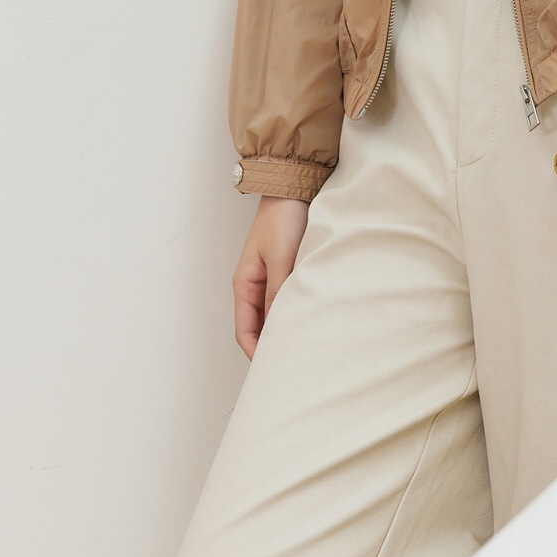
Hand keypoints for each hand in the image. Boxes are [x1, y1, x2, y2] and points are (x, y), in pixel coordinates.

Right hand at [232, 196, 308, 357]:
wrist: (293, 186)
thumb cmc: (282, 217)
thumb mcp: (281, 257)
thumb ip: (279, 291)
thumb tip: (279, 326)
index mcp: (245, 284)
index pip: (244, 330)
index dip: (255, 352)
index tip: (272, 370)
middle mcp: (255, 284)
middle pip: (258, 325)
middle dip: (271, 345)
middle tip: (292, 362)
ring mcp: (271, 277)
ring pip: (274, 313)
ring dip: (284, 327)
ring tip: (304, 345)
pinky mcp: (287, 269)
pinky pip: (287, 298)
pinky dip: (295, 310)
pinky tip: (311, 316)